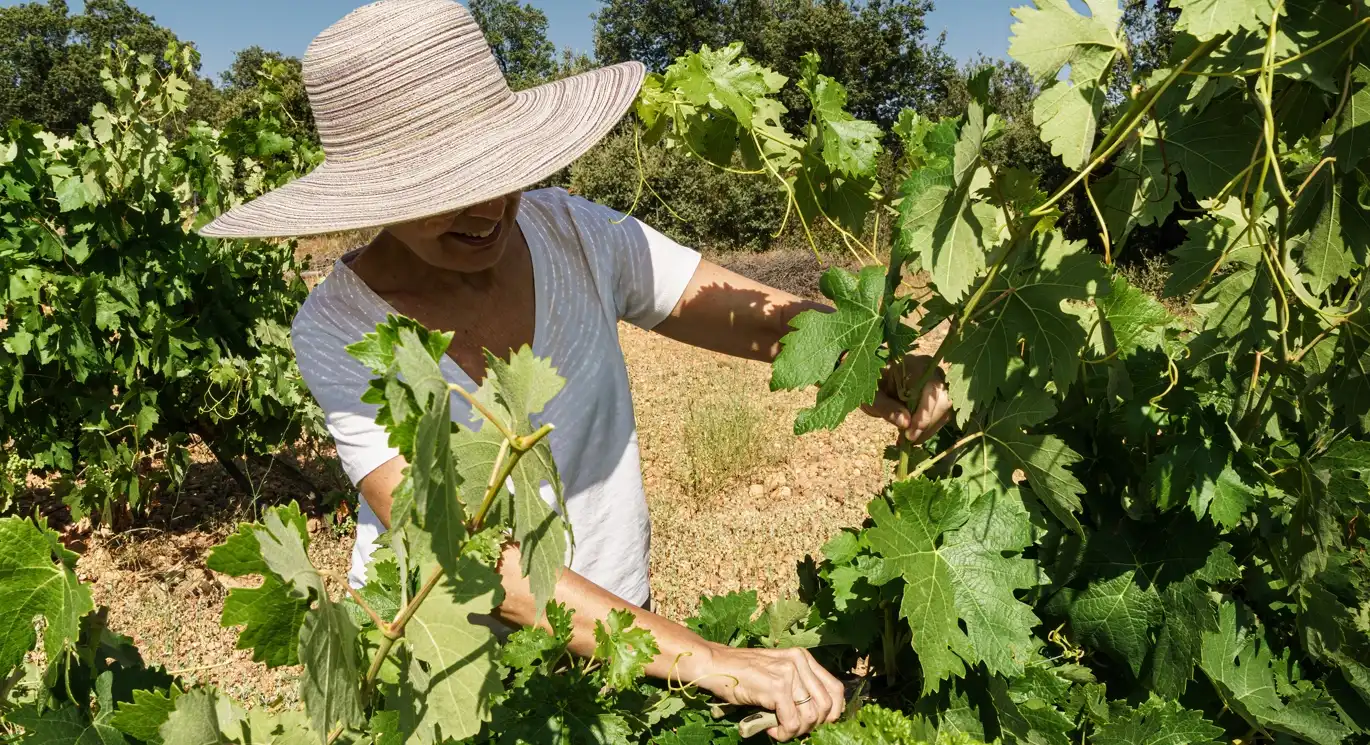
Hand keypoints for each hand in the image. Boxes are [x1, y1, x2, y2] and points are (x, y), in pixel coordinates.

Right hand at [694, 645, 843, 740]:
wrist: (715, 665)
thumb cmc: (743, 673)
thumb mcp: (777, 672)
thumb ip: (798, 685)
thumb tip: (819, 716)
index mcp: (803, 657)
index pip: (836, 689)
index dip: (833, 713)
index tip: (818, 724)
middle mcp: (799, 662)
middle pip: (826, 707)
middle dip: (812, 725)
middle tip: (792, 728)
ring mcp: (789, 674)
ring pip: (810, 718)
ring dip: (795, 731)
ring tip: (779, 730)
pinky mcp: (777, 688)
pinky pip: (791, 723)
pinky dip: (782, 734)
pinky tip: (770, 729)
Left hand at [862, 353, 951, 443]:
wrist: (874, 380)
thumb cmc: (870, 384)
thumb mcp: (871, 396)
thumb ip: (885, 407)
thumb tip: (906, 423)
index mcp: (913, 363)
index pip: (930, 387)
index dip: (924, 412)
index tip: (911, 433)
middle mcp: (931, 370)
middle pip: (943, 399)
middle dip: (928, 423)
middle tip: (909, 440)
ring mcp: (938, 381)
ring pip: (945, 409)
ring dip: (929, 428)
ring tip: (908, 440)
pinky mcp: (939, 395)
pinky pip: (942, 414)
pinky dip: (929, 428)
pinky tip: (913, 436)